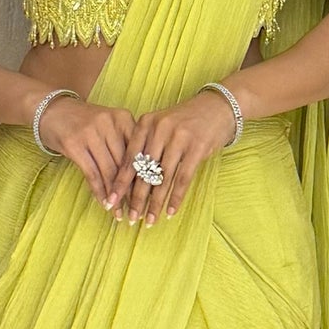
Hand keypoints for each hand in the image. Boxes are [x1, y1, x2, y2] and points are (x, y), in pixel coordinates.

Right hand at [36, 94, 137, 206]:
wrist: (51, 110)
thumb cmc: (85, 123)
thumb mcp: (109, 127)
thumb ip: (124, 145)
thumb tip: (142, 180)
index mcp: (123, 118)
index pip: (139, 152)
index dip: (145, 177)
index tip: (151, 197)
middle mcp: (109, 123)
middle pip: (125, 163)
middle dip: (131, 191)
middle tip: (137, 211)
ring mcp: (90, 132)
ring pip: (109, 171)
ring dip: (115, 195)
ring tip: (120, 213)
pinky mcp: (74, 144)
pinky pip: (92, 173)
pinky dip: (99, 191)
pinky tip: (103, 203)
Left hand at [106, 89, 237, 225]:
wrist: (217, 107)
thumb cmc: (185, 122)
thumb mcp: (161, 127)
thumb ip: (145, 147)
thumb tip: (130, 184)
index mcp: (146, 124)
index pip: (129, 158)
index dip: (120, 183)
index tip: (111, 201)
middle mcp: (160, 129)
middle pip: (144, 171)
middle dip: (136, 198)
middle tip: (130, 217)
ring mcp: (179, 138)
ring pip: (162, 178)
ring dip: (155, 203)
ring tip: (149, 220)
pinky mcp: (197, 147)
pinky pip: (183, 179)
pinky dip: (176, 198)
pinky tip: (170, 212)